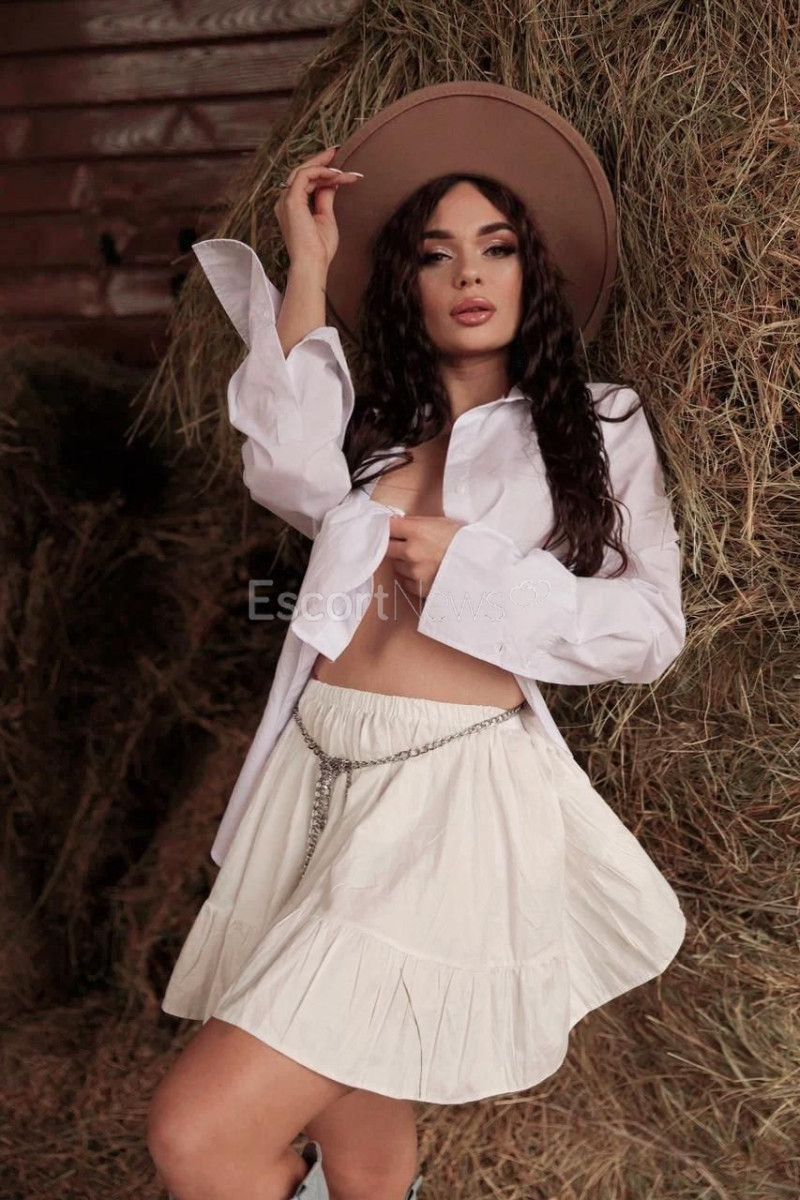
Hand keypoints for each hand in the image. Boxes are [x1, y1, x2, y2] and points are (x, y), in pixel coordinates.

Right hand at [272, 145, 362, 270]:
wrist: (312, 263)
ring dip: (325, 168)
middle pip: (302, 172)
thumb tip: (332, 182)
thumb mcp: (326, 217)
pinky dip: (320, 172)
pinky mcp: (291, 200)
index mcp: (292, 206)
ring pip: (303, 171)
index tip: (338, 164)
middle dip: (321, 161)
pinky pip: (304, 175)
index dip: (322, 171)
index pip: (306, 181)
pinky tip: (336, 174)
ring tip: (344, 170)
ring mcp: (286, 200)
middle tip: (338, 150)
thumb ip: (325, 198)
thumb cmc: (319, 248)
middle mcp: (285, 201)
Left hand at [384, 515, 464, 602]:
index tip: (392, 530)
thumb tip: (398, 524)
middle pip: (387, 548)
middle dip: (394, 546)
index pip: (389, 527)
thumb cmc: (464, 542)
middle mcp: (412, 551)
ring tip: (423, 560)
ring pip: (397, 565)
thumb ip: (417, 524)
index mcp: (417, 531)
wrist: (482, 565)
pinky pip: (406, 582)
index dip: (390, 528)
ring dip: (404, 563)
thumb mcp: (442, 523)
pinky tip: (427, 572)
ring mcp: (414, 571)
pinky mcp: (419, 588)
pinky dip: (412, 578)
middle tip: (405, 545)